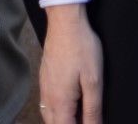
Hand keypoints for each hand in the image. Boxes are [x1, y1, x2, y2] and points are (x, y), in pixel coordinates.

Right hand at [39, 8, 103, 122]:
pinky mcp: (45, 80)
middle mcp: (48, 99)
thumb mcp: (94, 80)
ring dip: (64, 120)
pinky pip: (48, 105)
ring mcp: (44, 90)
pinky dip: (58, 111)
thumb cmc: (81, 49)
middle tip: (88, 119)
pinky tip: (69, 105)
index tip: (92, 123)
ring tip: (80, 116)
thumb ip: (93, 108)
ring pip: (50, 117)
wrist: (64, 24)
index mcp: (60, 103)